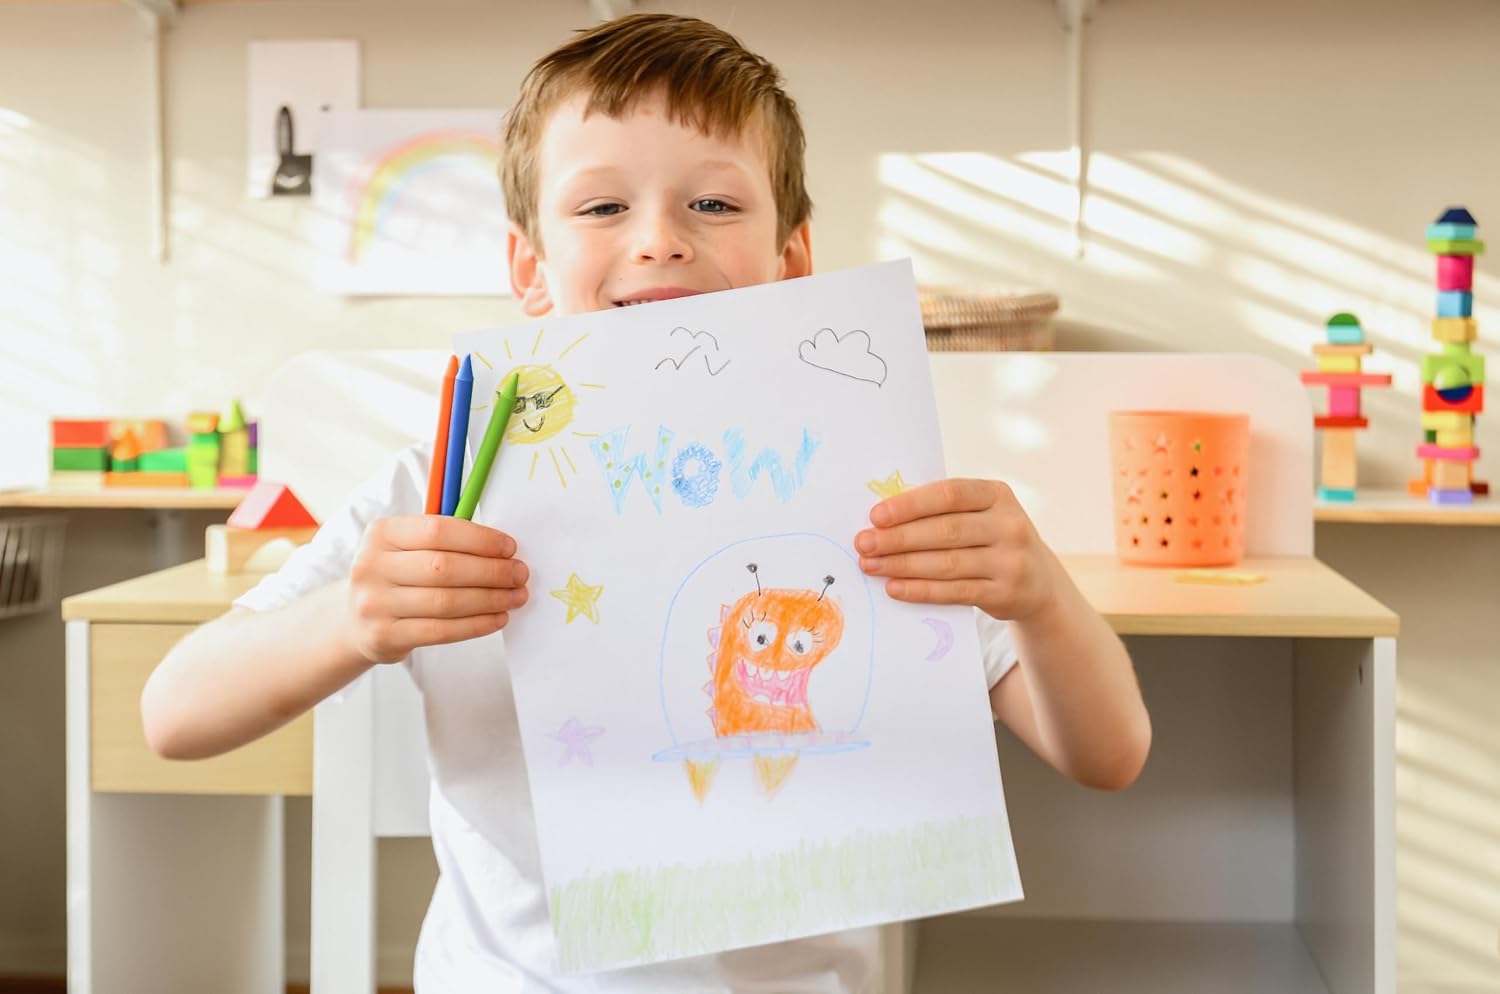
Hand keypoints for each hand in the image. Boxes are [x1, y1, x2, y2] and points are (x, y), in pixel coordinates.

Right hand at [344, 515, 528, 663]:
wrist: (354, 620)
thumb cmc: (395, 576)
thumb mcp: (406, 547)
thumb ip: (445, 542)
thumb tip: (502, 549)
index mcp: (382, 533)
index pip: (438, 530)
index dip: (479, 539)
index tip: (509, 548)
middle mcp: (372, 566)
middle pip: (444, 567)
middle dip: (491, 571)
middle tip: (520, 574)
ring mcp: (375, 604)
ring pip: (446, 602)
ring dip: (490, 599)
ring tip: (516, 596)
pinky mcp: (384, 636)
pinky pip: (441, 631)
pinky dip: (476, 624)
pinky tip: (498, 617)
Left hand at [855, 478, 1055, 620]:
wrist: (1037, 581)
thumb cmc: (989, 539)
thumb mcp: (978, 515)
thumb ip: (941, 511)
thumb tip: (882, 519)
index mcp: (997, 494)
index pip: (949, 494)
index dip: (910, 505)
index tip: (875, 516)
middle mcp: (1010, 525)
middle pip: (945, 531)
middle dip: (899, 538)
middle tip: (864, 543)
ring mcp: (1011, 561)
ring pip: (947, 563)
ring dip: (903, 565)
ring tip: (870, 565)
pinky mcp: (1005, 593)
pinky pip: (955, 592)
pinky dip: (921, 590)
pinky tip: (894, 587)